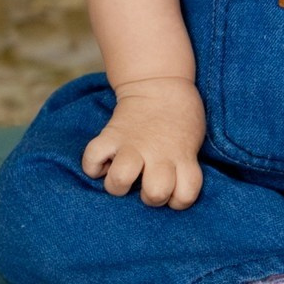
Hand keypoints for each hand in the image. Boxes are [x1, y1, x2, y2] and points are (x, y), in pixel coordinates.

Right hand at [81, 78, 206, 206]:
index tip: (174, 189)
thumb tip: (167, 187)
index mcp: (181, 156)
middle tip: (148, 183)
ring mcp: (133, 144)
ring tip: (123, 177)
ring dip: (119, 185)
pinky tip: (103, 164)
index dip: (179, 200)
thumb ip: (183, 164)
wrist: (160, 82)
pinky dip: (93, 167)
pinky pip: (92, 159)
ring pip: (120, 180)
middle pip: (155, 193)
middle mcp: (158, 154)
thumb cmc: (180, 118)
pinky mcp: (111, 134)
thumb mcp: (192, 142)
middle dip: (150, 197)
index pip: (185, 195)